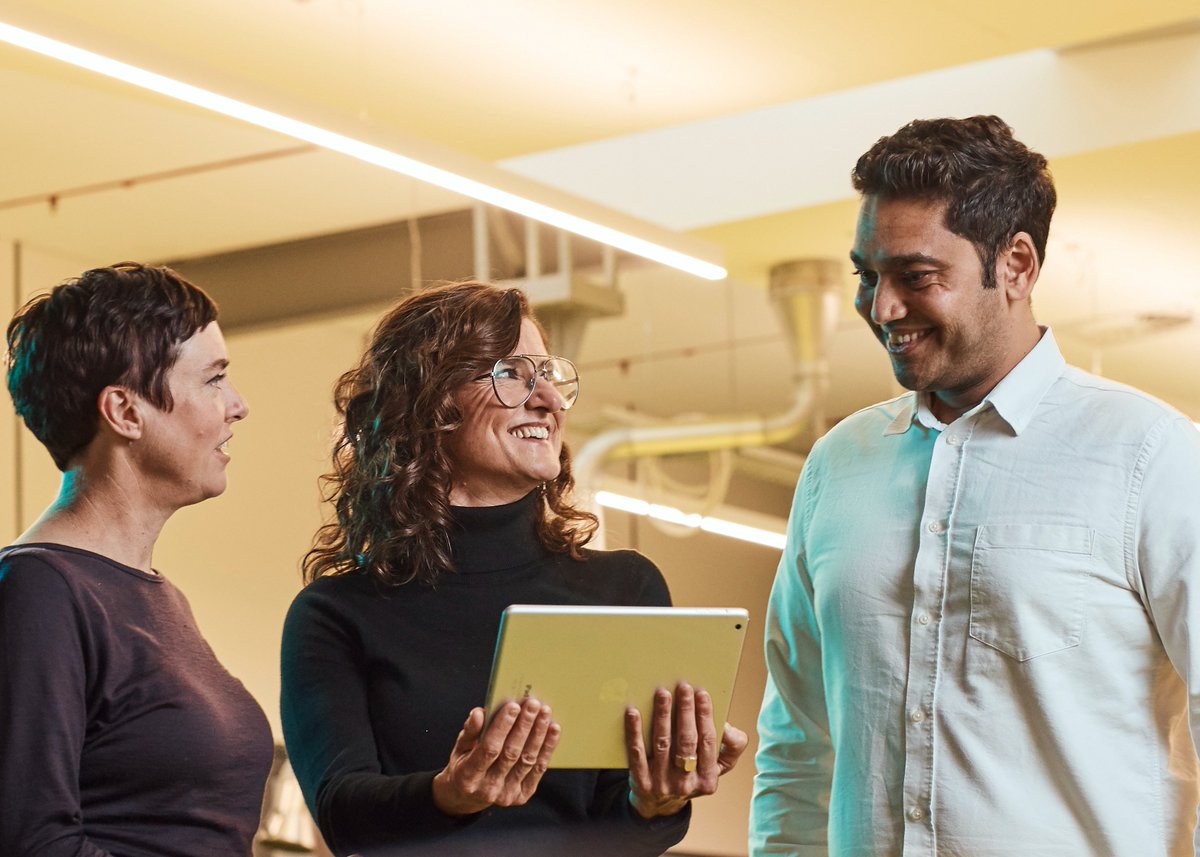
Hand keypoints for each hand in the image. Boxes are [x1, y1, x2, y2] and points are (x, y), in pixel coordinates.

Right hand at [431, 698, 560, 816]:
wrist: (468, 797)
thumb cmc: (464, 764)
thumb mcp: (460, 747)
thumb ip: (470, 730)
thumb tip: (479, 713)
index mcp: (468, 776)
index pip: (489, 748)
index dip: (502, 726)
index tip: (513, 705)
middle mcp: (487, 789)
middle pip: (511, 753)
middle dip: (524, 726)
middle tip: (533, 704)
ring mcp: (506, 796)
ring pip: (527, 760)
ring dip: (539, 734)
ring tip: (544, 712)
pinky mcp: (521, 796)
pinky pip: (538, 769)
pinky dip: (547, 748)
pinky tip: (553, 729)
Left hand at [624, 681, 748, 818]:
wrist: (660, 803)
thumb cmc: (692, 774)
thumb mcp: (718, 767)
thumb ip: (731, 747)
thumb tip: (728, 726)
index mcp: (708, 779)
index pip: (708, 741)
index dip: (705, 716)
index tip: (701, 693)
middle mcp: (686, 784)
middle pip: (686, 741)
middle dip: (685, 711)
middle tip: (683, 687)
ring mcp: (662, 784)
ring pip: (662, 744)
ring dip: (662, 716)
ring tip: (662, 694)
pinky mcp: (641, 782)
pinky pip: (637, 753)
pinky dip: (635, 732)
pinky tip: (633, 713)